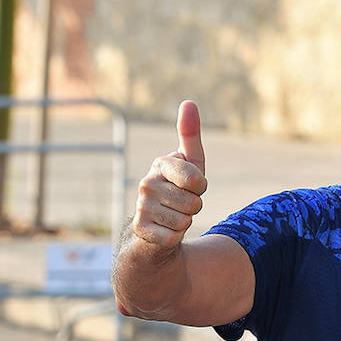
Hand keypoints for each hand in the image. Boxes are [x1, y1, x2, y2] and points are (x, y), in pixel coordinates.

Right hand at [128, 100, 208, 252]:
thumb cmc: (178, 190)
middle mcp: (146, 182)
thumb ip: (190, 135)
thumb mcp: (190, 163)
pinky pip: (174, 237)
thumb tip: (188, 102)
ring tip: (173, 216)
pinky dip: (175, 237)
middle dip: (195, 207)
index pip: (196, 179)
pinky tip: (165, 231)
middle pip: (194, 203)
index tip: (192, 186)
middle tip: (182, 205)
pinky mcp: (140, 229)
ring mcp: (141, 206)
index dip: (201, 187)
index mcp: (161, 164)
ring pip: (185, 221)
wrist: (155, 225)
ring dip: (185, 223)